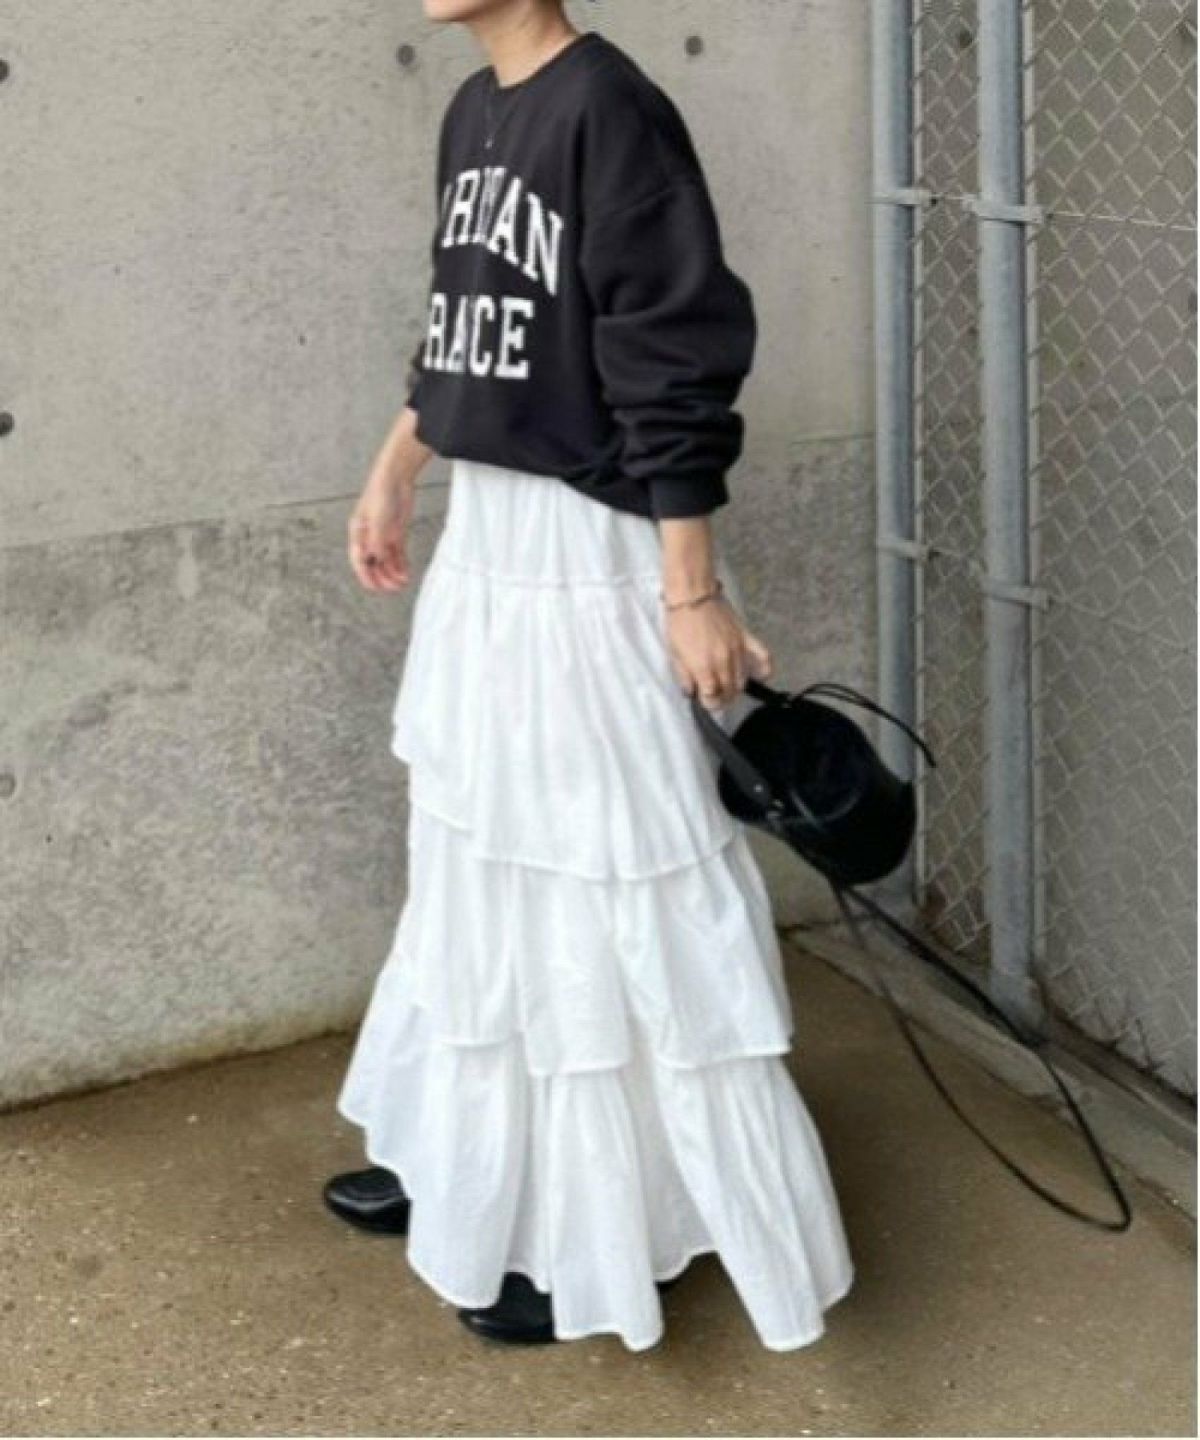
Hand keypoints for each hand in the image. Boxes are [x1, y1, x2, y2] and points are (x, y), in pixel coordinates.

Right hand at [347, 476, 414, 592]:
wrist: (395, 478)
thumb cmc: (380, 493)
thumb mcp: (378, 520)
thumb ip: (377, 541)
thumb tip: (378, 560)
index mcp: (358, 534)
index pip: (359, 561)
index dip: (366, 576)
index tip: (374, 588)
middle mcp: (369, 538)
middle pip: (374, 564)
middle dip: (383, 578)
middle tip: (394, 588)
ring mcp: (383, 536)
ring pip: (386, 562)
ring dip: (393, 573)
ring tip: (403, 582)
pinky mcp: (396, 534)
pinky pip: (397, 554)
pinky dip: (401, 565)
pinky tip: (406, 574)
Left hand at [665, 591, 772, 708]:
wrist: (692, 596)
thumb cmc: (681, 622)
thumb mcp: (674, 654)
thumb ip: (684, 676)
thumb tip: (691, 691)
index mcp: (703, 667)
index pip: (713, 698)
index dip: (709, 703)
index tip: (705, 701)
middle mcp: (722, 662)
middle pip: (730, 692)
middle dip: (722, 699)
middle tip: (715, 696)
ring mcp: (737, 650)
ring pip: (743, 681)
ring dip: (736, 688)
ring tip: (728, 687)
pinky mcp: (745, 638)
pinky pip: (763, 657)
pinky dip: (764, 670)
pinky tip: (759, 676)